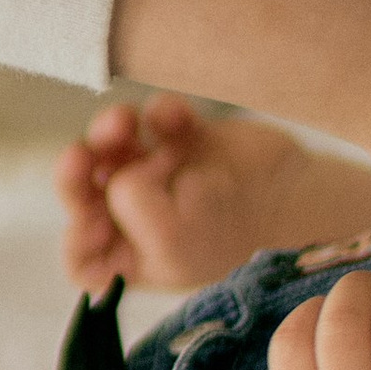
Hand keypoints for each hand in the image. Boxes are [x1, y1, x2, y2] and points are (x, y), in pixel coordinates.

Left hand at [57, 95, 322, 289]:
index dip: (75, 240)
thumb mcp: (175, 240)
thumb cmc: (234, 236)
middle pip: (83, 192)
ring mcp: (157, 173)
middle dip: (74, 173)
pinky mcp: (181, 136)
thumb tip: (120, 169)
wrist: (295, 200)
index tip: (85, 223)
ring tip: (123, 123)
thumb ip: (134, 208)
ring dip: (108, 131)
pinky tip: (177, 116)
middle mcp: (135, 217)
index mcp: (133, 258)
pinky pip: (154, 115)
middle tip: (79, 155)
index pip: (82, 258)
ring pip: (110, 146)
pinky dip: (160, 111)